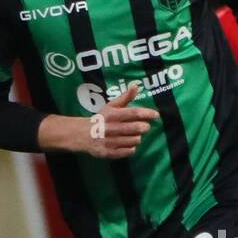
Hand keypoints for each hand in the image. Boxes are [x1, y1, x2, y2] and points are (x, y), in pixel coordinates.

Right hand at [38, 84, 158, 158]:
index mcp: (112, 115)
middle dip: (143, 127)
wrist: (82, 135)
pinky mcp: (107, 153)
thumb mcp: (111, 106)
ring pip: (132, 141)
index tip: (156, 114)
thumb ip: (125, 97)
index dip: (146, 113)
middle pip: (134, 128)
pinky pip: (126, 152)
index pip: (133, 113)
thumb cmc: (101, 119)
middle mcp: (110, 128)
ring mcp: (108, 141)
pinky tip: (129, 144)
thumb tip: (136, 85)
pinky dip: (131, 148)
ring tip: (135, 135)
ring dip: (137, 138)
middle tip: (145, 127)